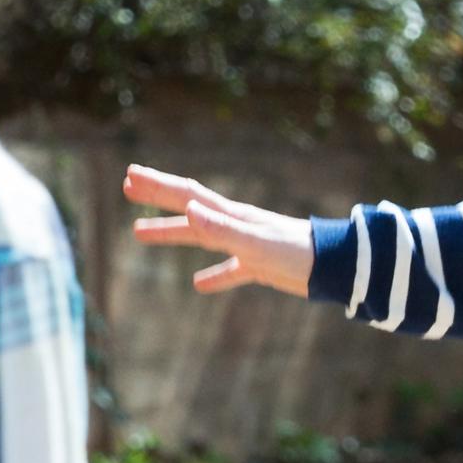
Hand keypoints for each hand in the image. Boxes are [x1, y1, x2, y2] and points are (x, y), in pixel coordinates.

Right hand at [121, 165, 313, 297]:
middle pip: (187, 208)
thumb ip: (223, 229)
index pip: (187, 195)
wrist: (335, 266)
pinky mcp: (259, 266)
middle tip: (127, 189)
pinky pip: (229, 270)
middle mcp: (235, 224)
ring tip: (139, 233)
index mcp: (231, 215)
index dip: (157, 186)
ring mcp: (246, 245)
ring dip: (171, 233)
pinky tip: (199, 285)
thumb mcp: (257, 243)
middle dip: (156, 198)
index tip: (130, 176)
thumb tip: (189, 211)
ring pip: (200, 237)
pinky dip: (213, 276)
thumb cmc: (298, 252)